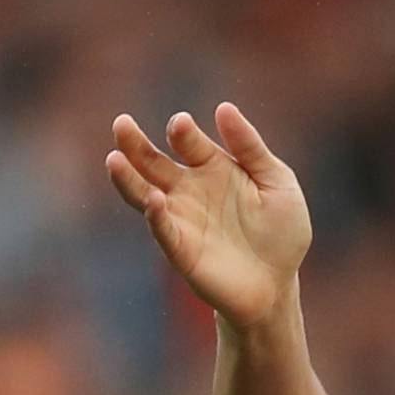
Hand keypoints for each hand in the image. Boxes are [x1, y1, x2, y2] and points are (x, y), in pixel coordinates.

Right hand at [105, 103, 310, 325]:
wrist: (279, 287)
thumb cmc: (281, 234)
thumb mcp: (277, 183)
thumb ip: (251, 148)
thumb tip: (223, 108)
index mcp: (211, 166)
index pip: (188, 141)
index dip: (183, 132)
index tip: (181, 125)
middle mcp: (188, 189)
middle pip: (153, 162)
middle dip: (136, 144)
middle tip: (121, 124)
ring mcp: (182, 220)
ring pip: (144, 194)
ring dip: (128, 178)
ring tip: (114, 158)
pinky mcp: (182, 252)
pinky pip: (163, 231)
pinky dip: (155, 217)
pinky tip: (152, 201)